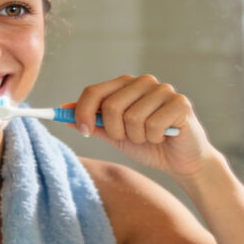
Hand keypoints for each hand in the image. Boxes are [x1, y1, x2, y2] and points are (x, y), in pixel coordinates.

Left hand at [69, 74, 217, 176]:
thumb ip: (90, 122)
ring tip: (149, 137)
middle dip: (115, 131)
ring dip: (137, 137)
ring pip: (132, 117)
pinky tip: (163, 137)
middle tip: (129, 137)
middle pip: (111, 106)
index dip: (83, 112)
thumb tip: (61, 110)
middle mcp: (144, 82)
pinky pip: (152, 125)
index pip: (94, 91)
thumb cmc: (148, 145)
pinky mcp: (180, 103)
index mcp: (125, 85)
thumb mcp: (114, 135)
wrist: (181, 161)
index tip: (85, 131)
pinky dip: (154, 138)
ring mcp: (163, 90)